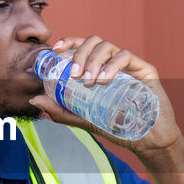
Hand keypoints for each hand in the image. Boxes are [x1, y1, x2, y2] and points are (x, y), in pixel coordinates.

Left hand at [30, 36, 181, 155]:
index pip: (81, 47)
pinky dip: (111, 65)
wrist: (148, 141)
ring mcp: (129, 65)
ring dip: (93, 60)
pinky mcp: (145, 68)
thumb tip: (34, 100)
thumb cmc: (118, 127)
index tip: (55, 49)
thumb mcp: (85, 119)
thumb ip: (62, 110)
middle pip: (93, 42)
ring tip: (88, 81)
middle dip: (79, 54)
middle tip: (73, 75)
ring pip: (107, 46)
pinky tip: (104, 80)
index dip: (68, 42)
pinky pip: (125, 56)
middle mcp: (112, 63)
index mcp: (98, 69)